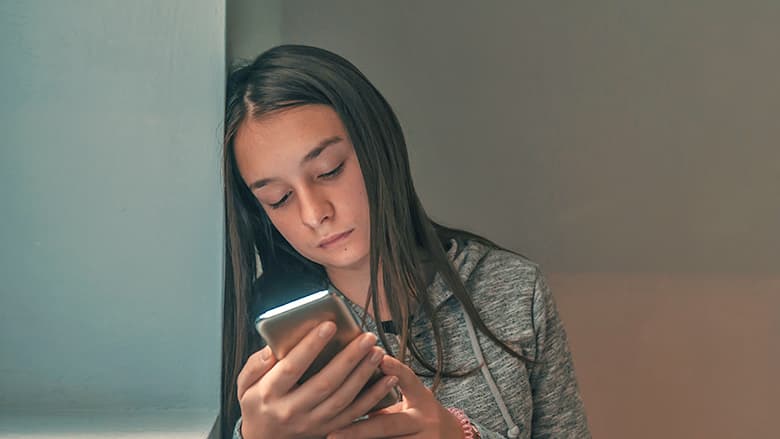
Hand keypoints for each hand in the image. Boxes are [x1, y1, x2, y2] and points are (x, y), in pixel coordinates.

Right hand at [237, 322, 399, 438]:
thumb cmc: (258, 404)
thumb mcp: (244, 385)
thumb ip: (255, 364)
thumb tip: (273, 348)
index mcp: (270, 394)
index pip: (292, 367)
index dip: (311, 346)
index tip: (329, 325)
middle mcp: (293, 410)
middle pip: (325, 383)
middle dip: (349, 358)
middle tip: (366, 337)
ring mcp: (313, 422)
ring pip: (343, 399)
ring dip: (364, 375)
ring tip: (377, 351)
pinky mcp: (329, 429)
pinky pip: (355, 414)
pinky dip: (374, 397)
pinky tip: (387, 379)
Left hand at [325, 355, 464, 438]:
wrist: (452, 438)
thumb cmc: (423, 415)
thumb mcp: (412, 400)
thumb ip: (387, 394)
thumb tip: (353, 383)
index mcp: (422, 400)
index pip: (409, 380)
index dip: (396, 369)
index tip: (381, 359)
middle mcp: (424, 422)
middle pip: (388, 425)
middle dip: (358, 431)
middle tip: (333, 434)